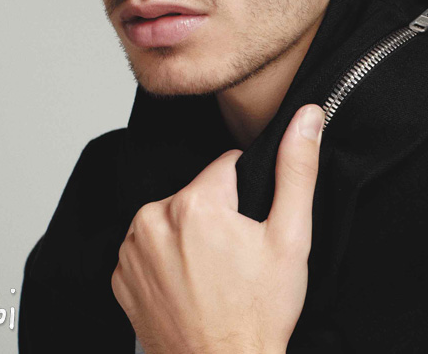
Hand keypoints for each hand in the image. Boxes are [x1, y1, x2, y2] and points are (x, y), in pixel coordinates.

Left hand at [111, 103, 324, 353]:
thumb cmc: (258, 311)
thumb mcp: (290, 238)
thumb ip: (296, 169)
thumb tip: (306, 117)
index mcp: (195, 202)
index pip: (226, 166)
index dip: (245, 194)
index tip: (250, 229)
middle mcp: (153, 217)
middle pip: (196, 192)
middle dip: (216, 214)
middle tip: (234, 257)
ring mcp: (131, 248)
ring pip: (171, 216)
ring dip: (189, 234)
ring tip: (211, 273)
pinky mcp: (120, 273)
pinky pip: (148, 245)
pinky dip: (166, 257)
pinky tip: (186, 284)